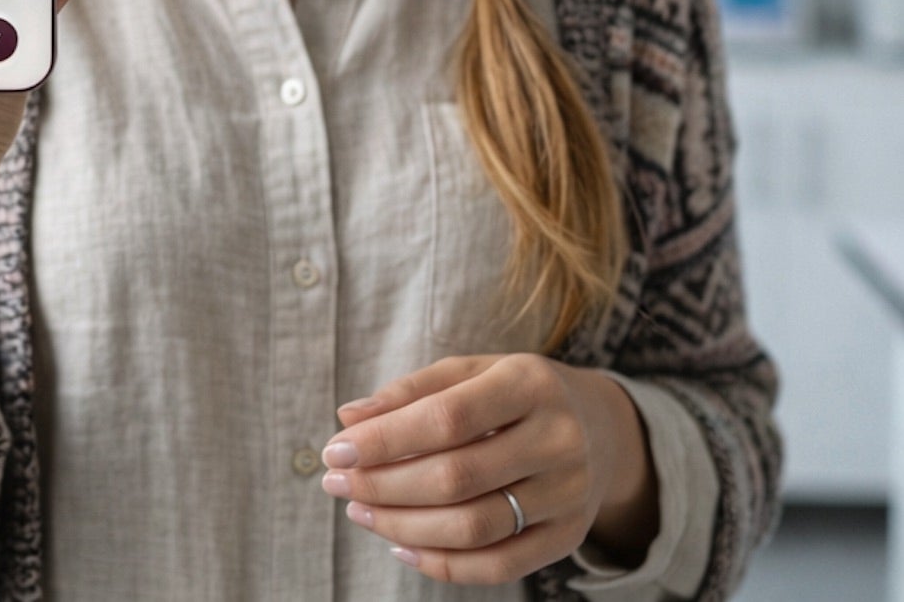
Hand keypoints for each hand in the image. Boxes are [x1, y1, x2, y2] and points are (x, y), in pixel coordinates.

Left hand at [322, 354, 657, 582]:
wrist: (601, 427)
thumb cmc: (514, 392)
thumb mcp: (470, 370)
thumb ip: (411, 391)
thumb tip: (349, 418)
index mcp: (530, 383)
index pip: (448, 418)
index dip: (387, 438)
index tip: (337, 447)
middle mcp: (558, 440)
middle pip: (458, 477)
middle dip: (385, 484)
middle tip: (335, 482)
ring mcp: (569, 495)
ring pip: (475, 527)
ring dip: (404, 525)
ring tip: (358, 509)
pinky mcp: (568, 537)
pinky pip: (499, 565)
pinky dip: (442, 563)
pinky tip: (399, 544)